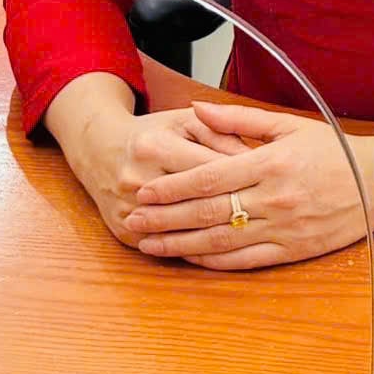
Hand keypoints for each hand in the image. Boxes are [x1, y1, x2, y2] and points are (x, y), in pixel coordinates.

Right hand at [58, 104, 252, 250]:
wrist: (101, 149)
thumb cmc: (154, 132)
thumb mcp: (186, 122)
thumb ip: (221, 132)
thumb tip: (255, 156)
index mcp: (154, 147)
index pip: (208, 169)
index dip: (243, 178)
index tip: (271, 185)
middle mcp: (137, 180)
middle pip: (195, 203)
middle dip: (234, 209)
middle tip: (269, 215)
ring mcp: (127, 209)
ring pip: (181, 231)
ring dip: (216, 236)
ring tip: (250, 237)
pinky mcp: (123, 232)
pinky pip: (163, 247)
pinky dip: (191, 250)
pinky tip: (218, 251)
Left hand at [119, 101, 373, 269]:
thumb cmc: (334, 150)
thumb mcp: (289, 126)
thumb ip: (238, 120)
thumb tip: (196, 109)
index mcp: (271, 164)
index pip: (209, 178)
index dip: (172, 187)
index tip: (144, 191)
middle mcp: (274, 198)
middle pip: (207, 212)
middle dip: (164, 218)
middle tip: (132, 220)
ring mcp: (284, 228)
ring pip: (221, 241)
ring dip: (180, 245)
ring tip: (149, 244)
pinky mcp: (294, 251)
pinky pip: (246, 260)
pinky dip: (214, 261)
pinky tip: (190, 259)